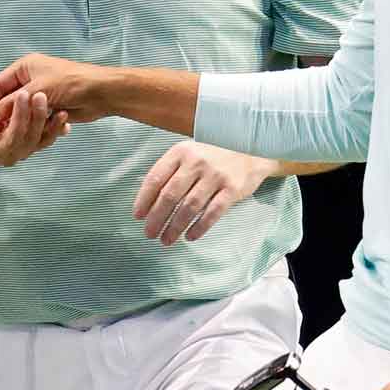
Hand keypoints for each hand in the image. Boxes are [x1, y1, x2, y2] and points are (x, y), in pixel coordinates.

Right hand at [0, 54, 115, 126]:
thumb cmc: (70, 83)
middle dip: (5, 114)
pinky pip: (36, 119)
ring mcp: (41, 94)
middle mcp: (31, 79)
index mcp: (24, 67)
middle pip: (9, 99)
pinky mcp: (51, 108)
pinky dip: (35, 125)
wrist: (101, 92)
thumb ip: (12, 104)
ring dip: (21, 122)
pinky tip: (32, 134)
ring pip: (22, 112)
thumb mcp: (37, 91)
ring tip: (13, 135)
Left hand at [0, 88, 68, 168]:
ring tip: (24, 94)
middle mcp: (8, 155)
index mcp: (19, 148)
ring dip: (19, 115)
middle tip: (44, 96)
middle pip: (30, 139)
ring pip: (12, 137)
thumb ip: (31, 116)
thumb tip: (65, 116)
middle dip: (38, 118)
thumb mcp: (7, 116)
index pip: (42, 140)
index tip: (65, 111)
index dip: (54, 128)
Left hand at [132, 143, 273, 246]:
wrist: (251, 150)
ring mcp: (215, 175)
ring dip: (175, 227)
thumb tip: (147, 200)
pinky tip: (190, 237)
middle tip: (149, 234)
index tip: (138, 217)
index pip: (156, 178)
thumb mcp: (189, 153)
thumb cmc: (213, 155)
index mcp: (181, 152)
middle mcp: (197, 162)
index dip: (144, 200)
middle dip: (157, 218)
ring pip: (189, 207)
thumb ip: (171, 171)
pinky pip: (212, 213)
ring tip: (166, 240)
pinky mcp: (232, 189)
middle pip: (170, 196)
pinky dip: (199, 228)